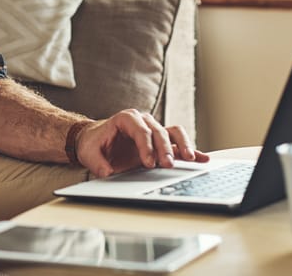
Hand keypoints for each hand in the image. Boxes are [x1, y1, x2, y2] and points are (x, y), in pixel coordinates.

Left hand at [75, 109, 208, 177]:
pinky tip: (202, 158)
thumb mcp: (89, 153)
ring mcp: (154, 130)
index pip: (141, 130)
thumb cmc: (94, 144)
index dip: (146, 146)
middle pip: (159, 132)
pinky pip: (179, 142)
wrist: (96, 140)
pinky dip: (191, 149)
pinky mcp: (161, 142)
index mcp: (126, 119)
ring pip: (173, 132)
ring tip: (189, 159)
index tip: (148, 163)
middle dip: (164, 149)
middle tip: (167, 165)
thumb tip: (107, 173)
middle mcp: (143, 121)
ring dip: (182, 145)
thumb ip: (97, 163)